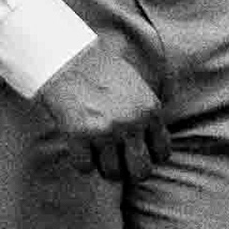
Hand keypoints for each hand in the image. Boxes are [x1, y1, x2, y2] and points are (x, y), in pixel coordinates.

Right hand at [35, 39, 169, 182]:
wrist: (66, 55)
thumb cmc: (100, 69)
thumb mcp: (136, 86)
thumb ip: (145, 114)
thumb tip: (148, 145)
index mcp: (149, 110)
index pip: (162, 153)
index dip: (148, 155)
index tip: (136, 149)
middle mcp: (131, 123)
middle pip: (141, 172)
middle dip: (129, 170)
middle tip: (117, 160)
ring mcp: (105, 131)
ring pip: (112, 173)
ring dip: (103, 165)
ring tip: (96, 151)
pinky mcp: (79, 135)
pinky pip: (85, 166)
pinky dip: (81, 160)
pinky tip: (79, 146)